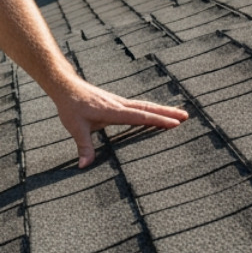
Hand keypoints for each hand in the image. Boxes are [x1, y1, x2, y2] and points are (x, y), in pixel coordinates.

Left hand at [52, 78, 187, 167]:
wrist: (65, 86)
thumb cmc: (70, 106)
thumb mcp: (75, 128)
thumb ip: (83, 146)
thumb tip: (84, 166)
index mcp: (113, 111)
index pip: (140, 116)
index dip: (157, 121)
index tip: (175, 124)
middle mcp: (119, 105)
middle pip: (148, 108)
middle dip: (167, 112)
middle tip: (187, 116)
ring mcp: (119, 102)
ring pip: (144, 105)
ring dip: (162, 109)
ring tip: (179, 113)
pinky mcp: (116, 102)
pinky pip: (138, 105)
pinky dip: (151, 108)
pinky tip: (156, 112)